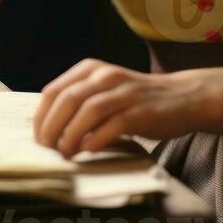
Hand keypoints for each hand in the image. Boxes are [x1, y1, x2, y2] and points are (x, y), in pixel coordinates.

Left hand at [32, 58, 219, 158]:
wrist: (184, 97)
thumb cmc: (137, 99)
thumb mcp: (105, 90)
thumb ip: (80, 101)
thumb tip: (48, 129)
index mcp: (92, 70)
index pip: (54, 91)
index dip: (41, 117)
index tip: (39, 138)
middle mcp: (107, 76)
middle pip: (67, 100)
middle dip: (51, 128)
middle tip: (48, 149)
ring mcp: (125, 93)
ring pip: (88, 110)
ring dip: (71, 135)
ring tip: (66, 153)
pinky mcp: (142, 111)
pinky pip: (113, 124)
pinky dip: (96, 139)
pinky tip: (88, 150)